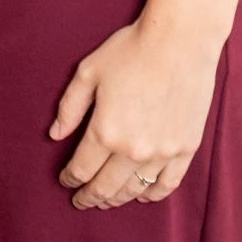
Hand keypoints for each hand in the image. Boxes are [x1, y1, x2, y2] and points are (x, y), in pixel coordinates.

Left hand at [50, 16, 221, 208]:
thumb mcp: (88, 72)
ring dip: (117, 199)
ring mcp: (163, 152)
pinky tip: (141, 195)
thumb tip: (55, 135)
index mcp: (105, 131)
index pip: (81, 168)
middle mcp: (133, 149)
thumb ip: (69, 107)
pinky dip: (152, 195)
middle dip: (90, 196)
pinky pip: (167, 185)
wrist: (179, 41)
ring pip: (135, 190)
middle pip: (106, 187)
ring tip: (107, 200)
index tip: (64, 180)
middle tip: (82, 200)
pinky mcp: (186, 149)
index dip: (69, 178)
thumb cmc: (131, 50)